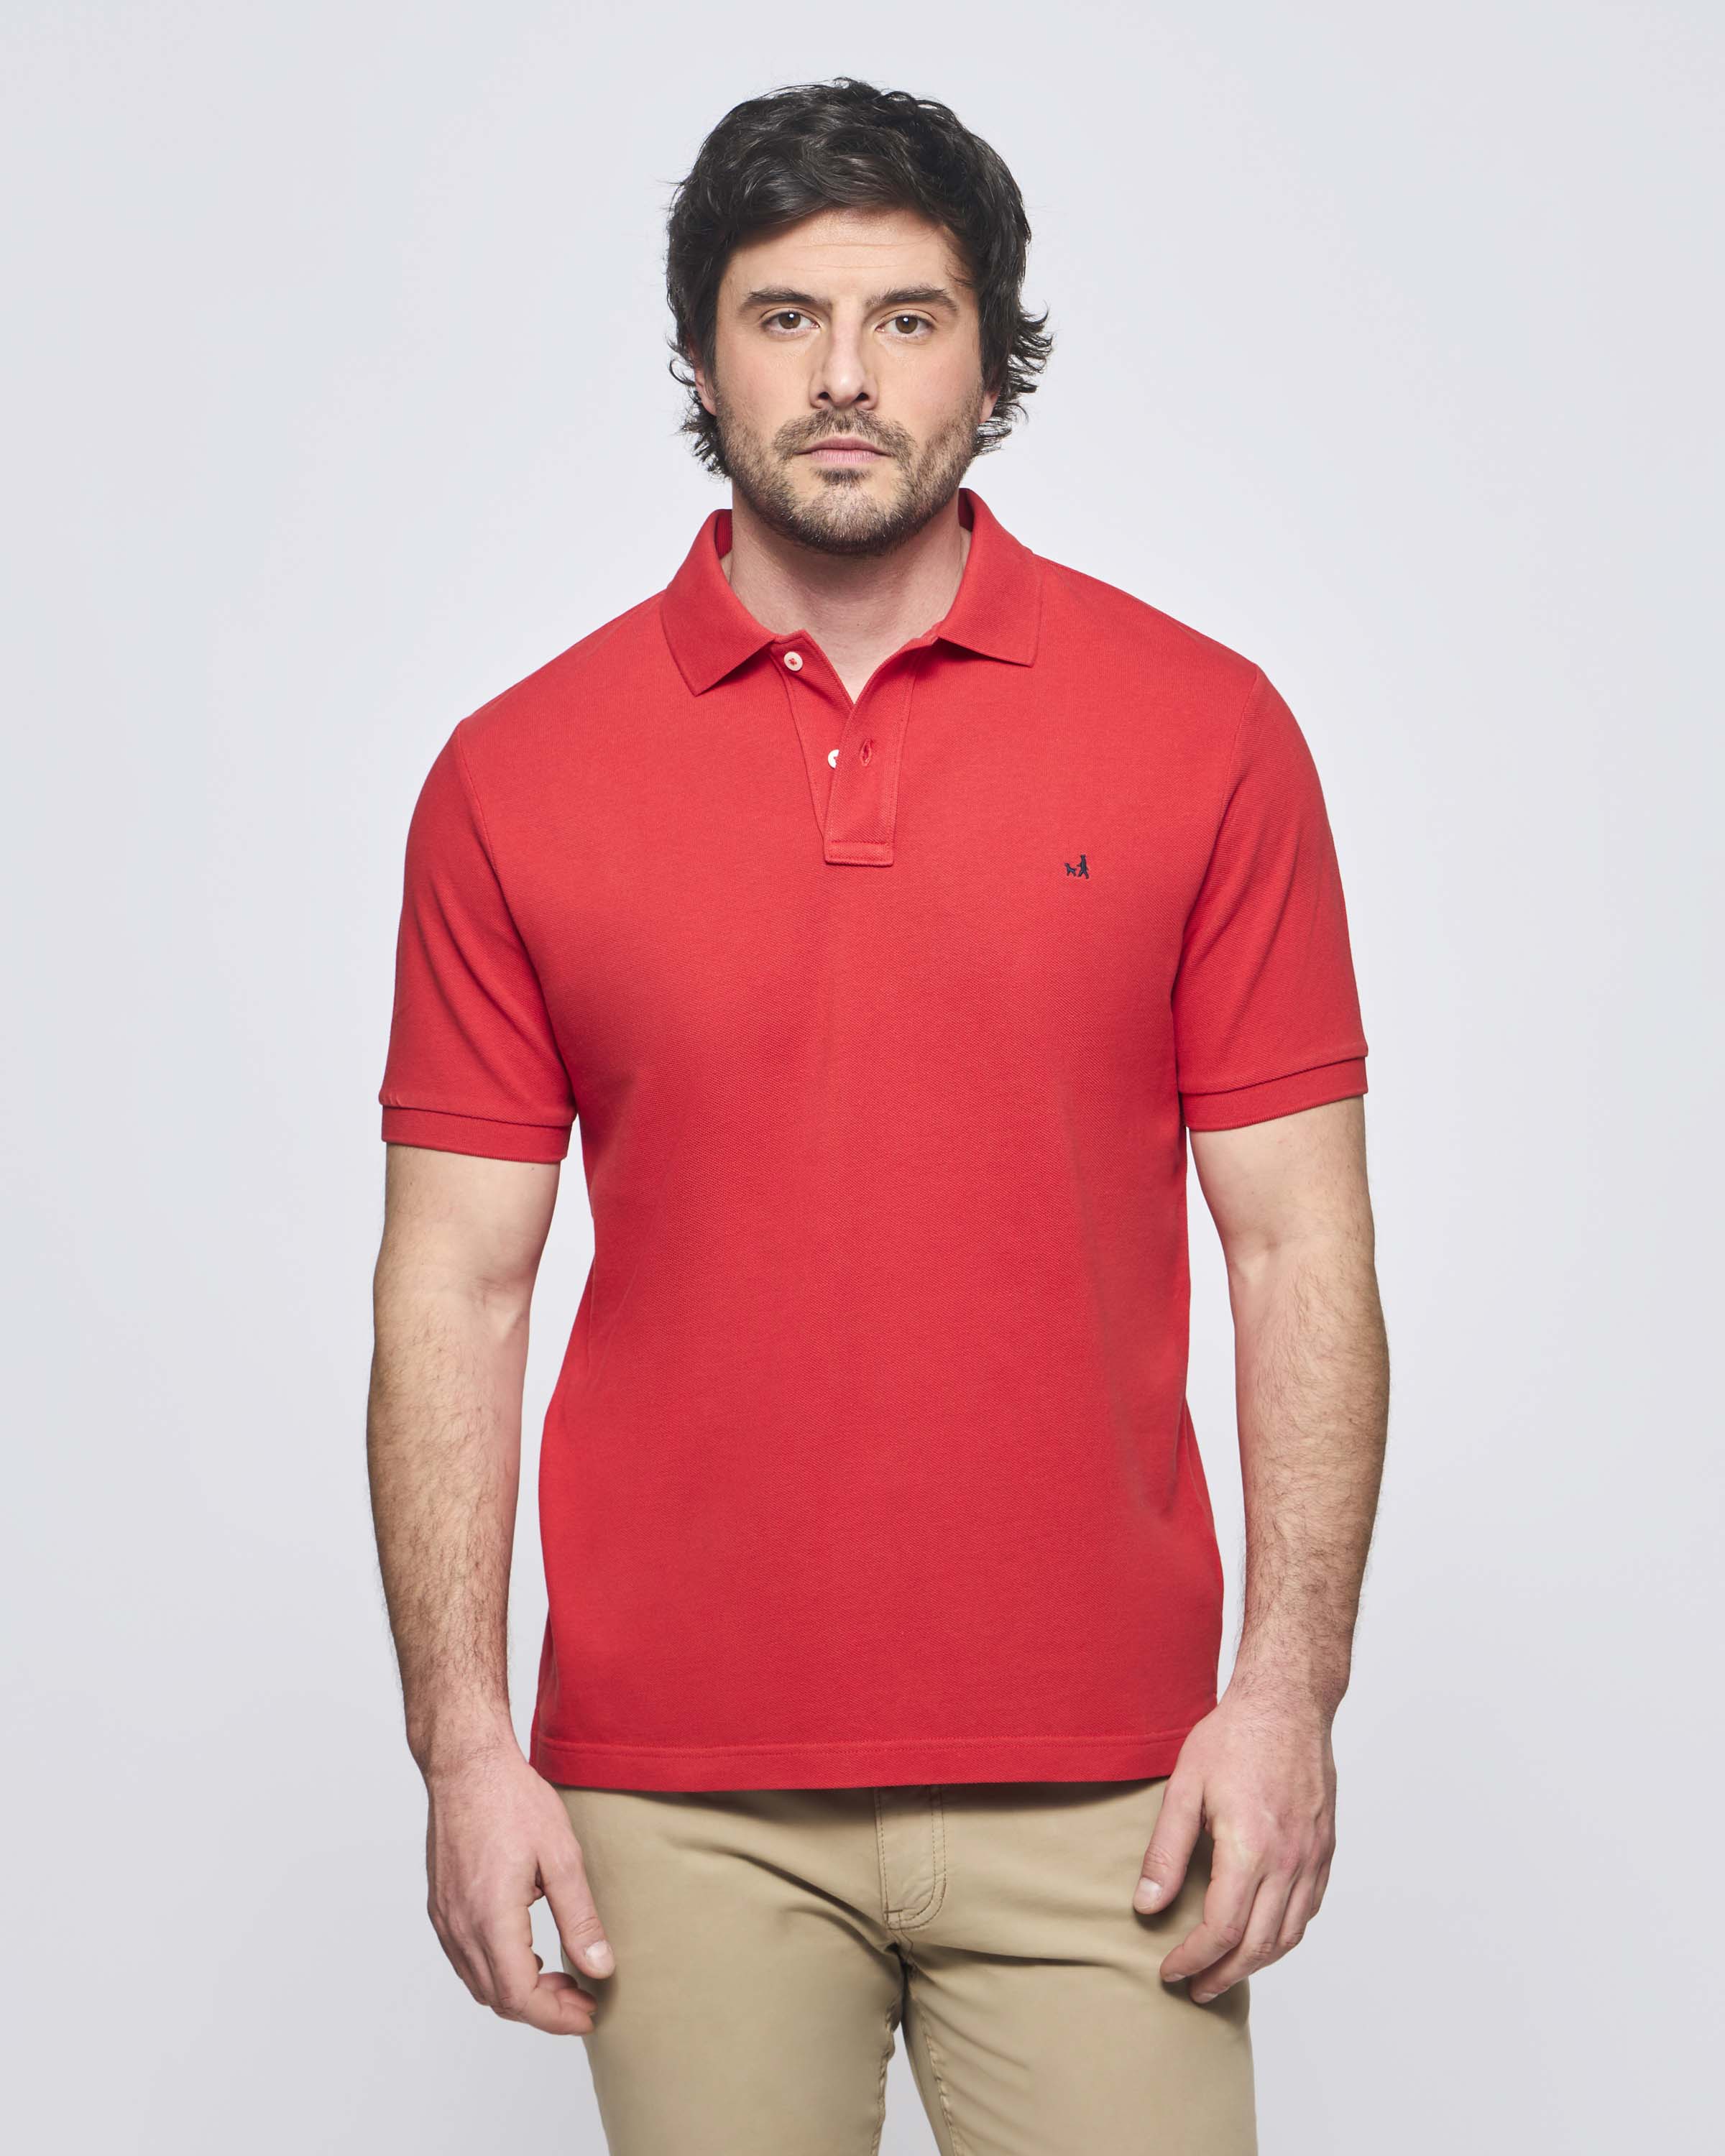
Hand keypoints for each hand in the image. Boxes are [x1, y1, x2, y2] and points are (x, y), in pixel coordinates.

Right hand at [423, 1742, 615, 2033]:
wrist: (466, 1765)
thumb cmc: (512, 1800)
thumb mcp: (561, 1856)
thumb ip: (580, 1917)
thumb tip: (599, 1967)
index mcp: (491, 1918)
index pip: (520, 1996)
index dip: (556, 2015)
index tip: (588, 2011)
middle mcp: (460, 1926)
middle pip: (498, 1998)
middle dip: (544, 2008)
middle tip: (582, 1997)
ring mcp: (445, 1918)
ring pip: (479, 1983)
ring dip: (519, 1992)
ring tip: (561, 1976)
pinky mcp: (440, 1906)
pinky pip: (465, 1960)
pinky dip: (497, 1970)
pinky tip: (527, 1951)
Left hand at [1132, 1689, 1335, 2002]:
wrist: (1288, 1703)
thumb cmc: (1234, 1736)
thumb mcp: (1184, 1786)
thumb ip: (1166, 1850)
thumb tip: (1147, 1904)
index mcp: (1250, 1848)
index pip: (1221, 1930)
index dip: (1192, 1960)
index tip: (1170, 1970)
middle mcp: (1289, 1861)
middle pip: (1257, 1946)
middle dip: (1222, 1975)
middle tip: (1194, 1988)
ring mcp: (1313, 1858)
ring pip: (1289, 1936)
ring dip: (1255, 1964)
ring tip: (1223, 1973)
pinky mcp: (1325, 1850)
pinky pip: (1309, 1910)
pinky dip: (1284, 1935)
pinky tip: (1261, 1937)